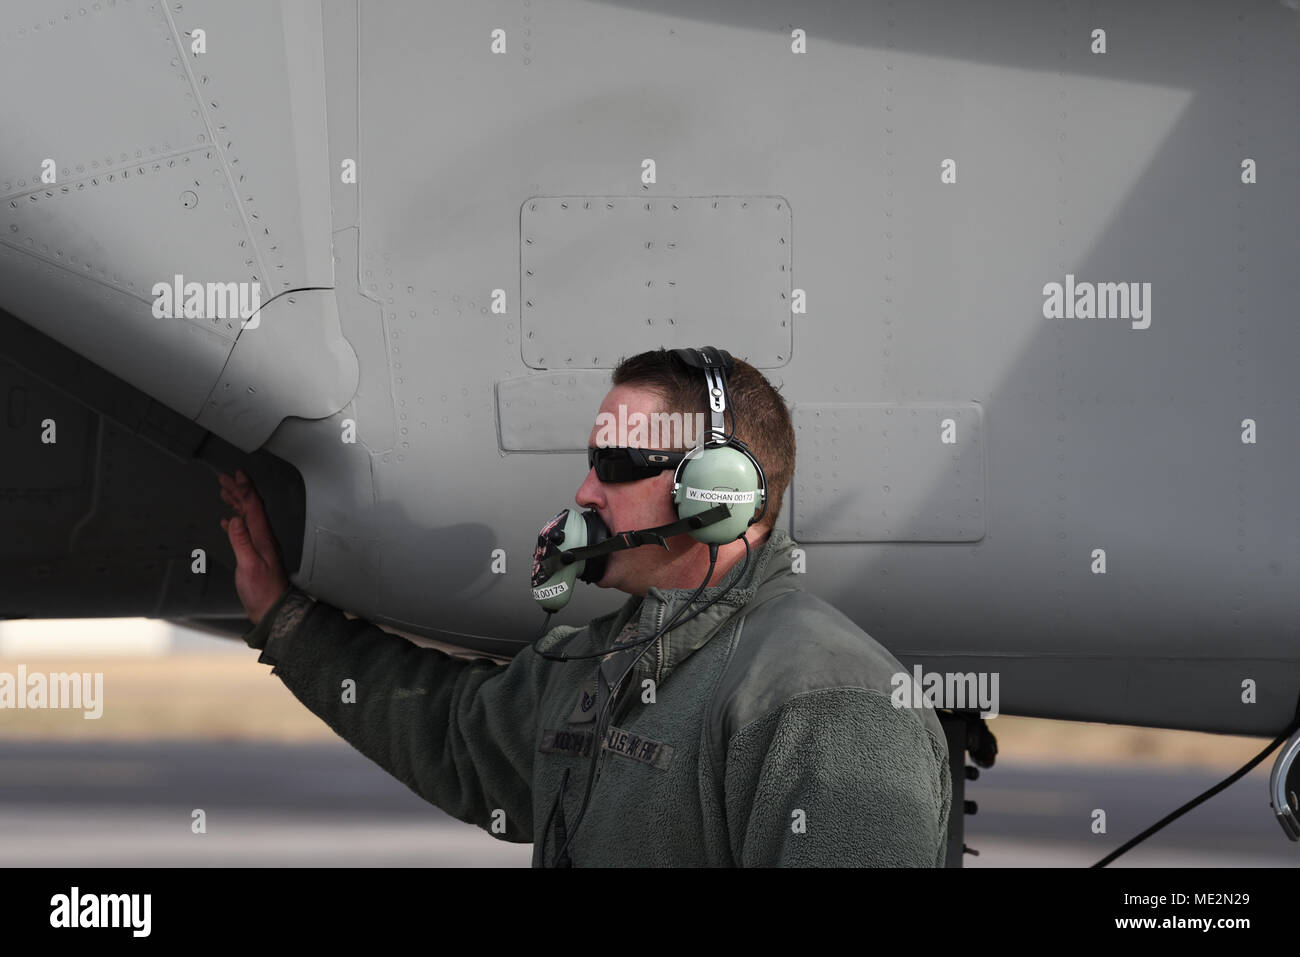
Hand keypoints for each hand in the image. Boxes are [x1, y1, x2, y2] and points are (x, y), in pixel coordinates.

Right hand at [219, 469, 289, 625]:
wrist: (274, 610)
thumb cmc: (264, 592)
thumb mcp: (249, 566)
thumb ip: (241, 542)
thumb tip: (235, 519)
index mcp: (263, 538)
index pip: (254, 507)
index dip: (246, 489)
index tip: (237, 474)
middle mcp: (264, 539)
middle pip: (251, 508)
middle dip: (239, 491)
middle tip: (225, 478)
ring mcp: (261, 546)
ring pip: (248, 518)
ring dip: (237, 503)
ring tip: (225, 493)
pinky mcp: (256, 555)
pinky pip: (245, 532)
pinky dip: (236, 523)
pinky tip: (229, 522)